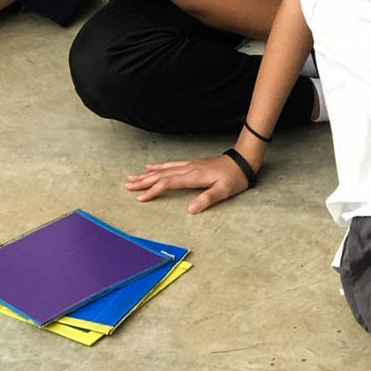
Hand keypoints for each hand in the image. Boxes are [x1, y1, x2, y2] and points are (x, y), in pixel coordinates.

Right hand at [125, 153, 251, 213]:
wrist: (242, 161)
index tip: (140, 198)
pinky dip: (159, 166)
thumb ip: (207, 199)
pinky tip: (151, 167)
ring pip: (163, 169)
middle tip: (127, 186)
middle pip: (161, 175)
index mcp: (193, 177)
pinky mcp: (191, 164)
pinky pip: (170, 164)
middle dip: (144, 181)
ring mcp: (188, 165)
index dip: (153, 190)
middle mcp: (188, 169)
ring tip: (133, 178)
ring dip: (147, 174)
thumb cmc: (234, 178)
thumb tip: (191, 209)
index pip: (168, 183)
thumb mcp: (224, 191)